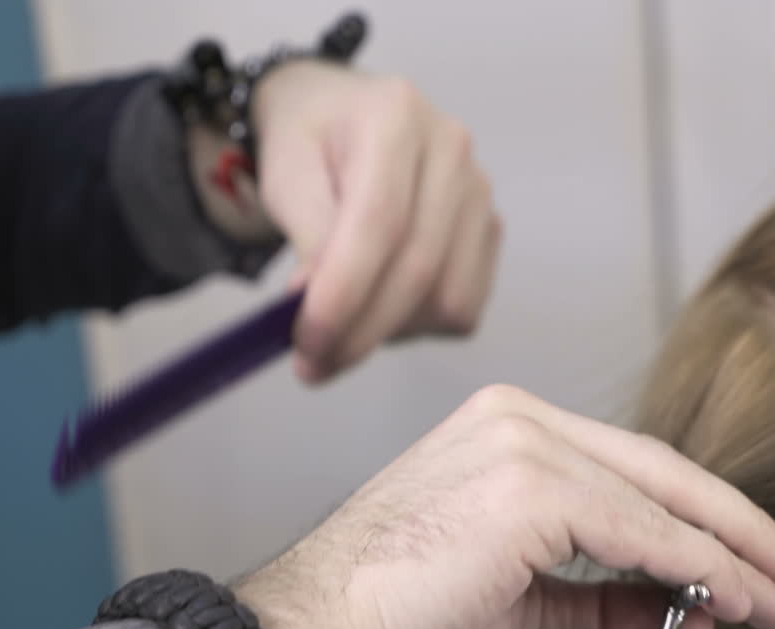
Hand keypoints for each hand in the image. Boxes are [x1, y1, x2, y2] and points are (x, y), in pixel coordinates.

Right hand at [234, 385, 774, 628]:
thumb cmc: (390, 617)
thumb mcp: (519, 604)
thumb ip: (600, 600)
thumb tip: (683, 612)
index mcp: (508, 429)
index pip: (632, 468)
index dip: (702, 516)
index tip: (753, 563)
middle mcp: (517, 418)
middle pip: (660, 472)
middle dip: (736, 529)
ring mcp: (522, 445)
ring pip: (660, 502)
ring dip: (730, 558)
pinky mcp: (528, 487)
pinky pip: (640, 534)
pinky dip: (697, 570)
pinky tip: (734, 600)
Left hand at [251, 61, 501, 383]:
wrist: (338, 117)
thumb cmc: (308, 142)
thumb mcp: (285, 175)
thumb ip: (307, 236)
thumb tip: (320, 305)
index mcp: (395, 117)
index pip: (380, 222)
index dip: (344, 293)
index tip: (307, 342)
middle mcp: (451, 150)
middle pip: (417, 267)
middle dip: (360, 331)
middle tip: (310, 364)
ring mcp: (480, 191)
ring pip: (447, 298)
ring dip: (389, 331)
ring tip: (345, 322)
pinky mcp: (489, 230)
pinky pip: (463, 307)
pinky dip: (418, 325)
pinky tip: (381, 303)